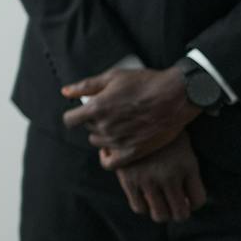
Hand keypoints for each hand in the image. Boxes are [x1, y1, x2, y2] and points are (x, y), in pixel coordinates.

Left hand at [60, 65, 198, 167]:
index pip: (70, 120)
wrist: (175, 97)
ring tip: (120, 125)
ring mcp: (119, 141)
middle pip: (87, 129)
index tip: (83, 112)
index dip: (74, 115)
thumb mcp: (113, 77)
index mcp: (97, 107)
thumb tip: (65, 92)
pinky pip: (110, 163)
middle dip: (95, 120)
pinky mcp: (133, 152)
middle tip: (112, 112)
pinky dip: (108, 156)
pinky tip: (113, 148)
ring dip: (104, 135)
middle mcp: (105, 127)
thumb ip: (86, 86)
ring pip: (98, 142)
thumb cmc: (145, 83)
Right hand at [113, 133, 207, 222]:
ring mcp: (148, 179)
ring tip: (159, 203)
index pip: (198, 201)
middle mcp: (170, 176)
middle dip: (179, 212)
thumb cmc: (160, 129)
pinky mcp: (129, 180)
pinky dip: (143, 206)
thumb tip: (188, 195)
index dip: (194, 204)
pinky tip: (144, 196)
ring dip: (162, 212)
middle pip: (180, 214)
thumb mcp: (183, 143)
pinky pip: (139, 208)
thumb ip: (188, 168)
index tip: (188, 199)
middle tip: (174, 205)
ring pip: (160, 215)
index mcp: (187, 165)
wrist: (131, 115)